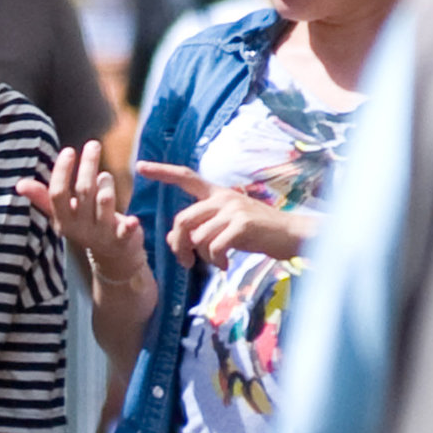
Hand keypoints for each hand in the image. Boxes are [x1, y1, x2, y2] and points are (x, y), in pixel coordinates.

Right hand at [17, 140, 143, 277]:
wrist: (112, 256)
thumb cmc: (86, 225)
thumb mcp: (64, 214)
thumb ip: (45, 198)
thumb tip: (20, 184)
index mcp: (63, 220)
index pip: (57, 194)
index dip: (62, 171)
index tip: (68, 151)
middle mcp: (80, 228)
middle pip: (84, 191)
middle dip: (88, 165)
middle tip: (93, 145)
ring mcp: (101, 234)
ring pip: (105, 200)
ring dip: (107, 182)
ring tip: (105, 176)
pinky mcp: (122, 240)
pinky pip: (125, 232)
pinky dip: (129, 227)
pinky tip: (133, 220)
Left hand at [138, 162, 310, 270]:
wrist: (292, 234)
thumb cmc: (258, 232)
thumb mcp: (225, 227)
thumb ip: (199, 229)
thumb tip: (170, 239)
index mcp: (217, 193)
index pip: (186, 177)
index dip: (162, 172)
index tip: (140, 167)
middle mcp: (223, 197)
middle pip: (182, 220)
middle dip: (178, 246)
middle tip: (185, 263)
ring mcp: (233, 209)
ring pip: (197, 237)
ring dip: (201, 256)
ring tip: (217, 262)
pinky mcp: (243, 224)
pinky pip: (213, 247)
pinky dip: (216, 261)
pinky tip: (226, 265)